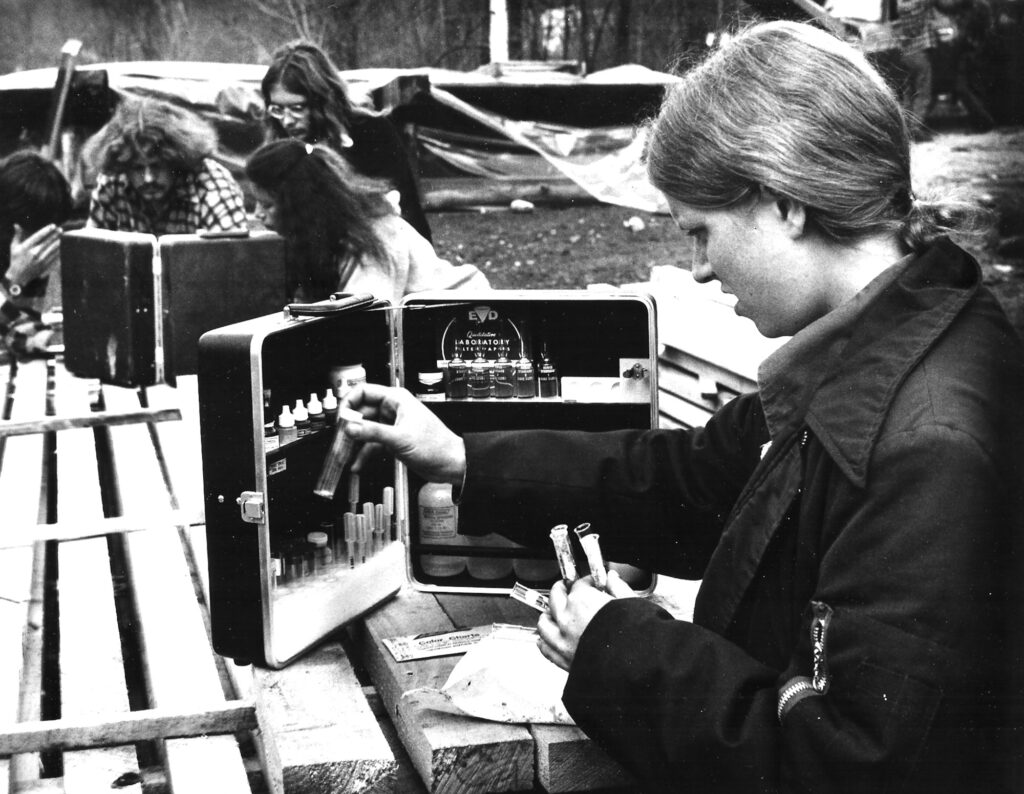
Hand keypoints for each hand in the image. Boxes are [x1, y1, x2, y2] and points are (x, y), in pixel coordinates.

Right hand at [7, 224, 60, 285]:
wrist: (19, 276)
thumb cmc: (15, 260)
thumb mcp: (14, 247)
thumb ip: (17, 236)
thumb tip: (16, 225)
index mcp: (26, 247)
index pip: (38, 236)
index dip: (46, 230)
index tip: (53, 226)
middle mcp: (34, 253)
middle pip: (47, 242)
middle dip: (55, 235)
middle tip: (61, 230)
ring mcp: (40, 260)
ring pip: (52, 249)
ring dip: (59, 243)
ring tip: (64, 237)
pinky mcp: (45, 266)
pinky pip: (54, 257)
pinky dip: (59, 252)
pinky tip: (63, 247)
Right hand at [341, 383, 465, 485]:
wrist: (450, 463)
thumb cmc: (436, 445)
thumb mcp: (400, 438)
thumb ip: (373, 432)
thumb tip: (351, 427)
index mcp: (396, 399)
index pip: (363, 392)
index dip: (349, 403)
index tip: (341, 419)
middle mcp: (392, 410)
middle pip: (361, 413)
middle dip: (349, 427)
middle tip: (338, 440)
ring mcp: (392, 426)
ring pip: (365, 430)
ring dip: (354, 443)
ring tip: (343, 455)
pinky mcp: (393, 441)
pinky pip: (372, 445)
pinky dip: (364, 454)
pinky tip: (356, 464)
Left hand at [537, 569, 635, 670]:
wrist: (638, 667)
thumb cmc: (636, 636)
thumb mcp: (630, 602)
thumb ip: (617, 587)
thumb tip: (612, 578)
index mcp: (583, 601)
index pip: (579, 584)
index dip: (587, 581)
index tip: (593, 584)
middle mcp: (568, 619)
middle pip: (555, 597)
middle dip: (562, 590)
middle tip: (567, 589)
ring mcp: (563, 640)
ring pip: (544, 622)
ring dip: (549, 615)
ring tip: (554, 612)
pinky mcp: (564, 660)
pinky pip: (545, 648)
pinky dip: (544, 641)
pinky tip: (548, 639)